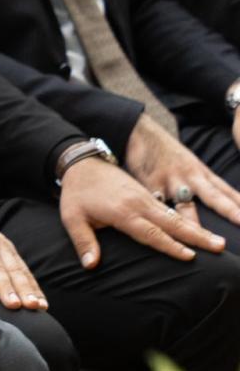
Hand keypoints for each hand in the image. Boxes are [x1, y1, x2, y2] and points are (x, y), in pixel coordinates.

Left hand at [60, 154, 225, 265]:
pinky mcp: (147, 194)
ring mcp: (145, 197)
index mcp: (122, 211)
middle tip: (220, 247)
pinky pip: (171, 209)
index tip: (190, 256)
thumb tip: (90, 266)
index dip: (170, 246)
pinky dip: (188, 219)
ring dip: (198, 228)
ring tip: (218, 241)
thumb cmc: (76, 193)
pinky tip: (199, 229)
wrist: (82, 163)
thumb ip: (83, 242)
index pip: (150, 232)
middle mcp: (139, 203)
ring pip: (176, 215)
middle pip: (172, 223)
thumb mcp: (72, 218)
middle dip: (197, 236)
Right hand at [126, 113, 239, 228]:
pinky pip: (157, 204)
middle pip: (214, 197)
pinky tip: (163, 230)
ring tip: (201, 238)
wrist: (141, 132)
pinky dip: (160, 217)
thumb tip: (213, 201)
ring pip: (185, 206)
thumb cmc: (165, 151)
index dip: (239, 204)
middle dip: (230, 211)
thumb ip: (199, 183)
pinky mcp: (151, 182)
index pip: (226, 191)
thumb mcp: (189, 164)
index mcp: (202, 173)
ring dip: (194, 224)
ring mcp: (172, 180)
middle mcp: (191, 176)